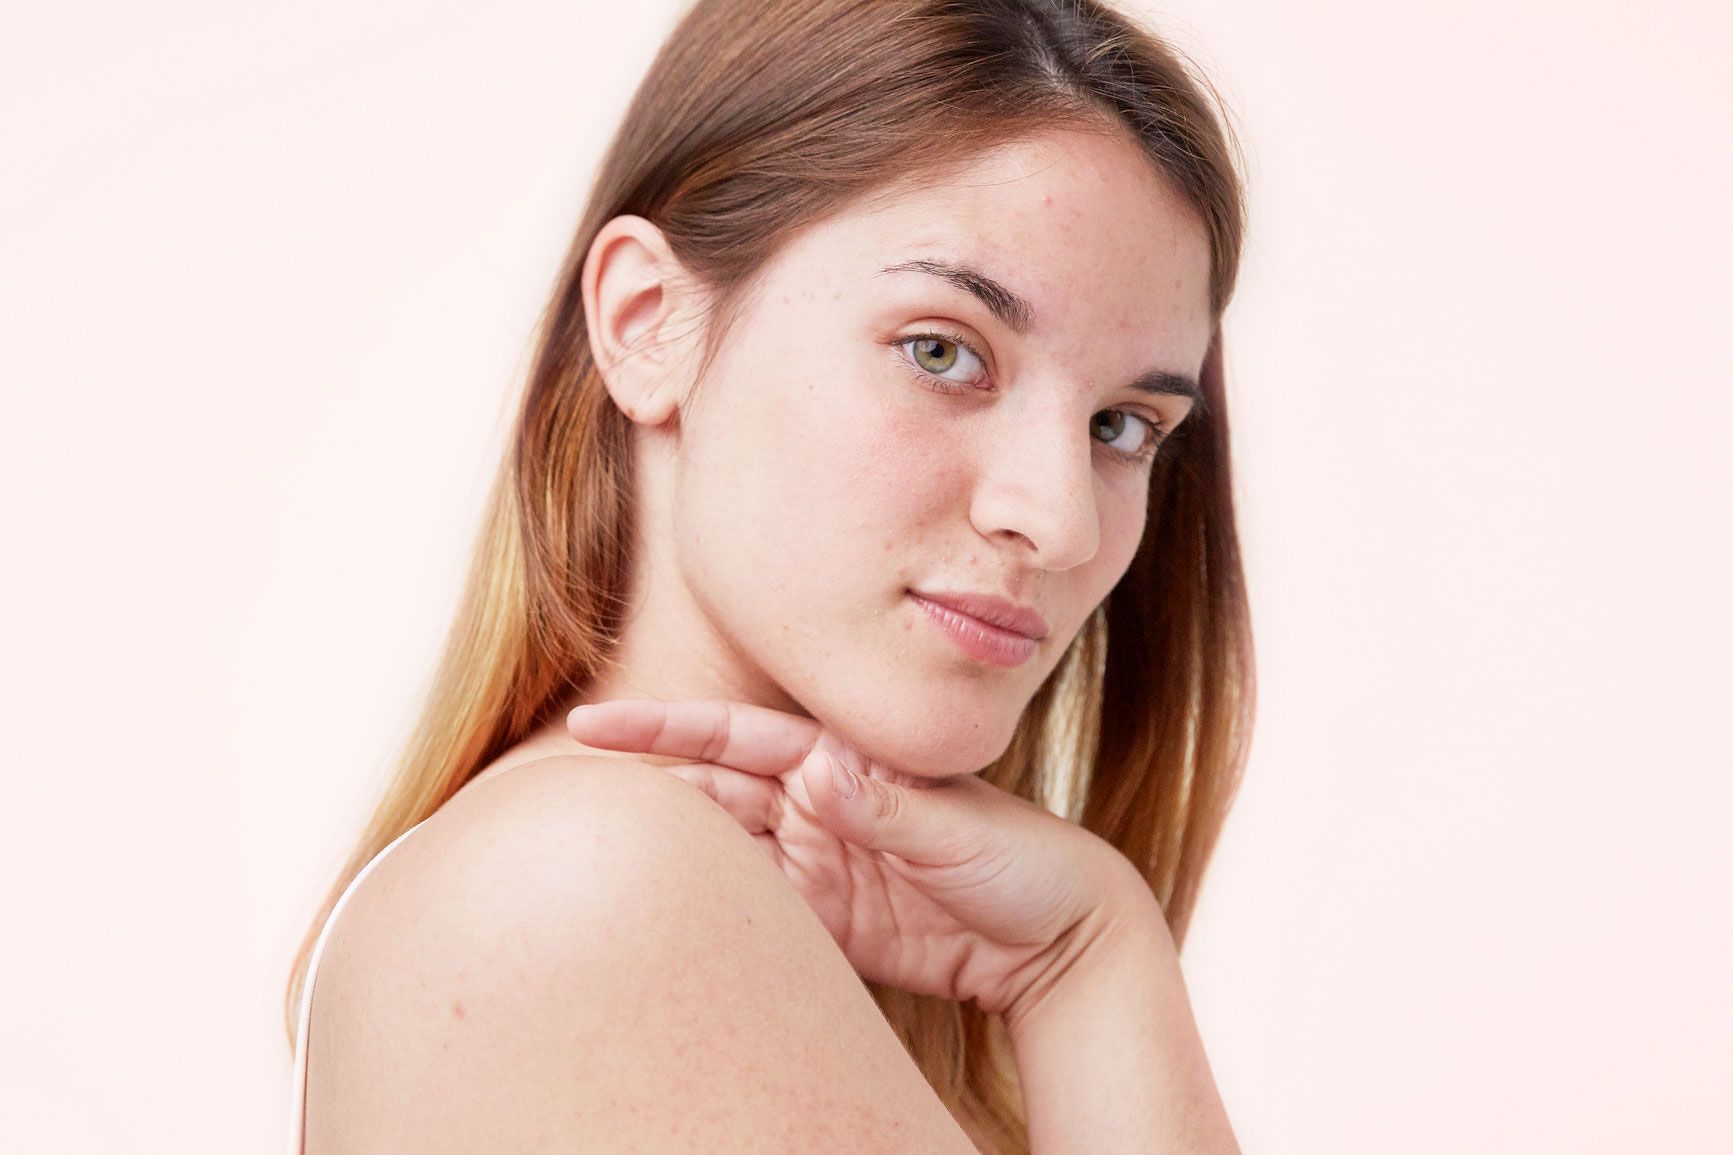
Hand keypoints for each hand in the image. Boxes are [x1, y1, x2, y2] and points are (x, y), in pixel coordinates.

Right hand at [566, 698, 1143, 1019]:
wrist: (1060, 937)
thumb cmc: (1021, 862)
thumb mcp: (957, 829)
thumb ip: (884, 804)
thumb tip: (814, 772)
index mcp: (841, 762)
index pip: (735, 738)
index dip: (664, 729)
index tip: (592, 724)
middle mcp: (817, 805)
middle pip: (710, 793)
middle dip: (645, 790)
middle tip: (565, 801)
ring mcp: (815, 863)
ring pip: (720, 853)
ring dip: (670, 854)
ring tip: (595, 859)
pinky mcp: (823, 923)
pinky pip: (754, 915)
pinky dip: (713, 916)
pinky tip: (666, 921)